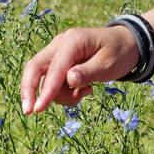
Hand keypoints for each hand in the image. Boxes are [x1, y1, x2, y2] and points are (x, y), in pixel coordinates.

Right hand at [20, 27, 139, 113]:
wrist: (125, 45)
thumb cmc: (118, 53)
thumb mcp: (108, 64)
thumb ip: (88, 72)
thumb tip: (69, 80)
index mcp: (72, 41)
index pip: (54, 68)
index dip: (46, 90)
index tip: (38, 109)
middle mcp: (60, 45)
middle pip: (35, 68)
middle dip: (29, 90)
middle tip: (29, 112)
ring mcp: (58, 54)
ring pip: (45, 80)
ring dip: (60, 96)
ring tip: (85, 93)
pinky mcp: (59, 64)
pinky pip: (53, 83)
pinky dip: (65, 94)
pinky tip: (84, 91)